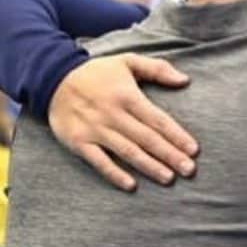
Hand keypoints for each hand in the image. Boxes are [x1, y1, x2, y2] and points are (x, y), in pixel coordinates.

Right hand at [47, 54, 197, 191]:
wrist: (52, 78)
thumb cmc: (97, 72)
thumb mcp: (127, 61)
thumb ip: (157, 68)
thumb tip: (185, 80)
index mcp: (127, 96)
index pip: (158, 119)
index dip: (176, 135)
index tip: (193, 150)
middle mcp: (113, 114)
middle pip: (147, 139)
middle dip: (170, 155)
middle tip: (189, 170)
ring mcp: (95, 130)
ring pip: (127, 152)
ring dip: (149, 166)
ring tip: (168, 178)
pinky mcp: (79, 142)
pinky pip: (99, 161)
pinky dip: (114, 174)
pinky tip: (131, 185)